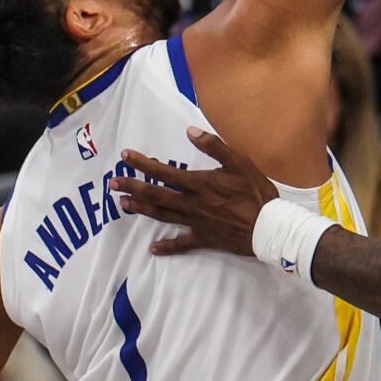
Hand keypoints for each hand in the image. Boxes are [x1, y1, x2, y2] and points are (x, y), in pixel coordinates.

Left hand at [110, 127, 277, 257]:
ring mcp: (195, 222)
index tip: (125, 156)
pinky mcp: (203, 238)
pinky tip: (152, 248)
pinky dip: (166, 247)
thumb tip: (190, 131)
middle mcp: (191, 203)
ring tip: (123, 204)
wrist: (268, 227)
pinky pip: (181, 244)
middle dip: (132, 187)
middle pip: (155, 194)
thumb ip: (214, 146)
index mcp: (199, 183)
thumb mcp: (239, 162)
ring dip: (141, 209)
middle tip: (112, 183)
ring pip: (162, 215)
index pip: (164, 172)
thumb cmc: (256, 192)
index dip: (143, 163)